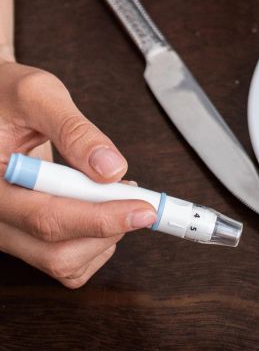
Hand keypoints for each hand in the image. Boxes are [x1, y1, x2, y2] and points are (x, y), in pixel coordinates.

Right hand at [0, 61, 155, 287]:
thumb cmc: (5, 97)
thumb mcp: (37, 95)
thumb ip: (75, 130)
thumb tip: (111, 168)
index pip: (44, 218)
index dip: (100, 218)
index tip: (145, 208)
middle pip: (55, 252)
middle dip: (109, 227)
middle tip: (138, 196)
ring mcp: (6, 233)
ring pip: (63, 263)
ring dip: (105, 236)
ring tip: (115, 194)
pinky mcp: (23, 239)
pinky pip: (66, 263)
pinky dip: (96, 244)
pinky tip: (101, 208)